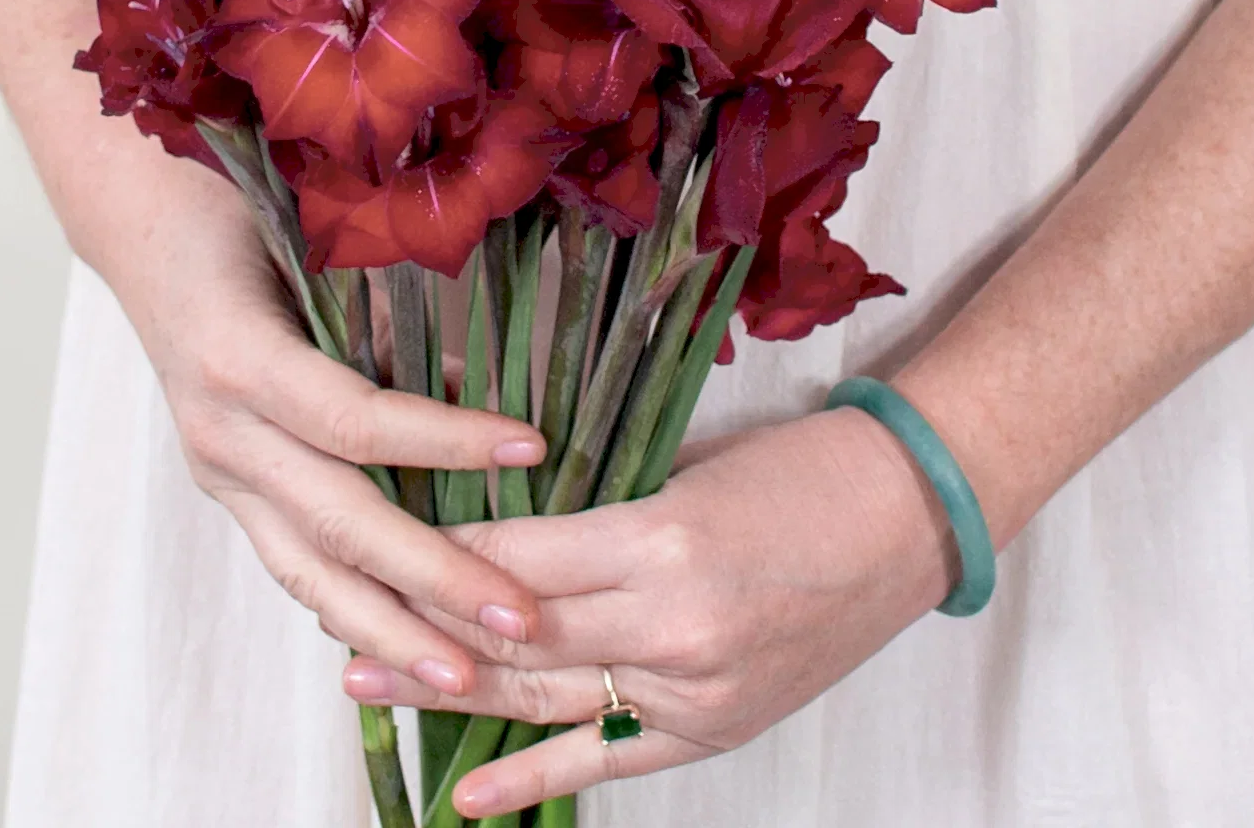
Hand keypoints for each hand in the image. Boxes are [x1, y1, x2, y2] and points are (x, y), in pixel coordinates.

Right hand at [109, 161, 549, 694]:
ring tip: (466, 678)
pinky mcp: (225, 487)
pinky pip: (288, 561)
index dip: (442, 440)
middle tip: (519, 617)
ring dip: (390, 630)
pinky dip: (346, 609)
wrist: (148, 226)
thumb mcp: (318, 241)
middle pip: (335, 521)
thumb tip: (479, 385)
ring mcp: (216, 467)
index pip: (354, 419)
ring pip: (303, 570)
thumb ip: (388, 314)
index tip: (530, 448)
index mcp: (237, 354)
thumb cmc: (243, 208)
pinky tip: (404, 648)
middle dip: (431, 579)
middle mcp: (218, 427)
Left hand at [340, 407, 956, 814]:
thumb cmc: (800, 466)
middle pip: (516, 635)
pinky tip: (464, 790)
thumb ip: (594, 501)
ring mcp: (695, 688)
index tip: (372, 540)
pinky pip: (607, 758)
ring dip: (452, 694)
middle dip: (422, 630)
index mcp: (660, 538)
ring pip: (546, 697)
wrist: (909, 513)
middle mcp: (671, 625)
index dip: (437, 553)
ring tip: (368, 686)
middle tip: (343, 624)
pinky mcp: (716, 727)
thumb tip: (499, 511)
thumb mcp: (683, 464)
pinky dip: (533, 774)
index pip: (515, 557)